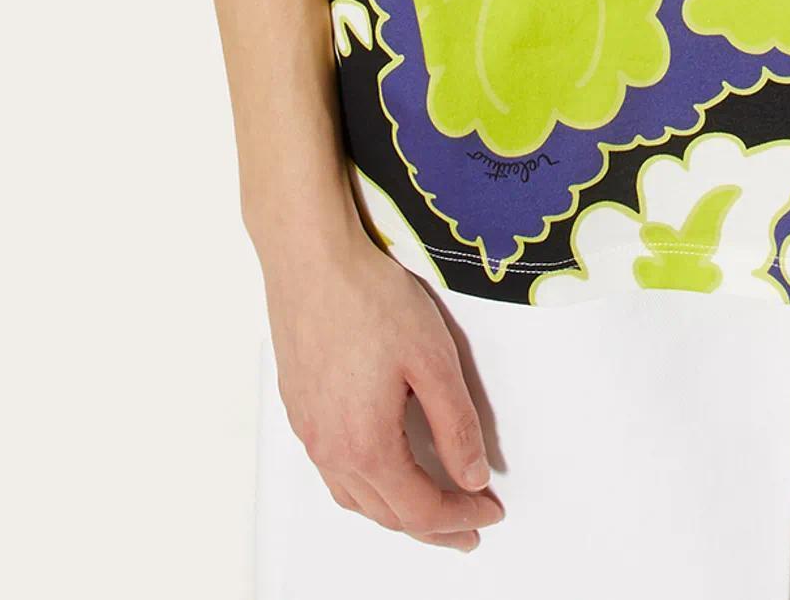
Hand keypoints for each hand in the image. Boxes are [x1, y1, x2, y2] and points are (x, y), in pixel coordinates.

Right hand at [264, 232, 504, 549]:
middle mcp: (329, 449)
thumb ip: (455, 424)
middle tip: (469, 525)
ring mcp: (308, 430)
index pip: (420, 508)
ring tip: (430, 509)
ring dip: (396, 512)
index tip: (490, 512)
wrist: (311, 261)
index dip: (461, 517)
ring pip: (355, 498)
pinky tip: (383, 470)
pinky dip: (366, 486)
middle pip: (386, 513)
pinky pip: (334, 470)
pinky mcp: (299, 408)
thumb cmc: (369, 300)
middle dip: (432, 527)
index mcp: (365, 445)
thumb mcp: (433, 360)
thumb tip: (472, 475)